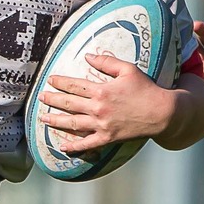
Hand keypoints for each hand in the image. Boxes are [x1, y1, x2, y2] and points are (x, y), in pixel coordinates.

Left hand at [37, 53, 172, 153]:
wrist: (162, 113)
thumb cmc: (146, 89)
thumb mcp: (128, 69)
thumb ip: (107, 62)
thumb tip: (87, 56)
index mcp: (101, 91)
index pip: (74, 85)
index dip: (60, 82)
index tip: (50, 80)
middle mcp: (98, 109)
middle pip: (69, 104)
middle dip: (52, 99)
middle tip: (41, 97)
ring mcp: (102, 125)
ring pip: (72, 123)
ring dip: (55, 121)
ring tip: (43, 118)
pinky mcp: (108, 138)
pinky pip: (87, 144)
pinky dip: (74, 146)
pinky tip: (63, 147)